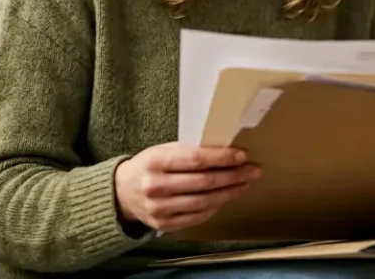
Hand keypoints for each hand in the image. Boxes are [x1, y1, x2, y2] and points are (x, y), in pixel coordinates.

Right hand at [113, 143, 260, 232]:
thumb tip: (225, 149)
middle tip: (253, 171)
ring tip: (245, 184)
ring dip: (229, 193)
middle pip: (204, 182)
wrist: (121, 193)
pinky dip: (215, 207)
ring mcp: (159, 208)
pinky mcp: (163, 224)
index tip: (242, 155)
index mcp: (155, 162)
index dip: (222, 158)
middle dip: (233, 176)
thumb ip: (189, 150)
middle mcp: (156, 186)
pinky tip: (226, 197)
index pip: (196, 159)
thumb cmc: (149, 166)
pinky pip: (197, 217)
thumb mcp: (162, 150)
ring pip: (204, 202)